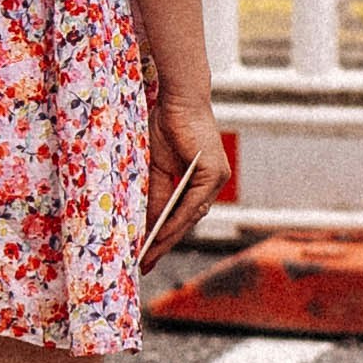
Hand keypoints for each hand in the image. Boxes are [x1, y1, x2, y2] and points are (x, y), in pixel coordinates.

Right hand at [143, 76, 230, 258]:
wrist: (178, 100)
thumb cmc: (166, 128)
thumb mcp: (157, 169)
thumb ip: (156, 198)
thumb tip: (147, 227)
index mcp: (200, 182)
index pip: (183, 216)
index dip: (165, 237)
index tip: (147, 254)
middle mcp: (212, 183)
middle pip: (187, 222)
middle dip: (165, 243)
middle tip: (145, 262)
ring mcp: (216, 179)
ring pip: (191, 217)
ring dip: (169, 237)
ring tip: (148, 253)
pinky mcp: (214, 174)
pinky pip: (193, 204)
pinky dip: (177, 220)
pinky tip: (161, 234)